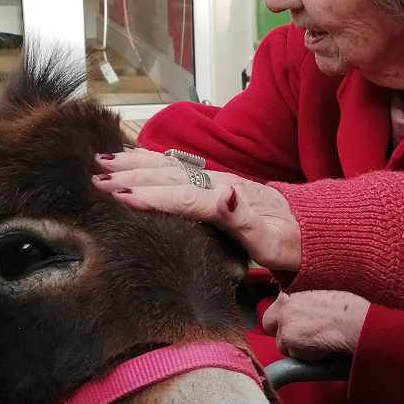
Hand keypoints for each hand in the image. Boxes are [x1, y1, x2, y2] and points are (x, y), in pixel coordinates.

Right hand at [93, 149, 300, 274]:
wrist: (308, 228)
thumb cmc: (288, 244)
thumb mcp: (271, 242)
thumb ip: (245, 220)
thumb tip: (224, 193)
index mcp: (228, 201)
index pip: (184, 197)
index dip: (152, 196)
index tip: (121, 196)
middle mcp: (217, 184)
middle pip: (168, 175)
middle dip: (130, 176)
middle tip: (95, 179)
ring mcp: (213, 180)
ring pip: (167, 166)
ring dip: (133, 164)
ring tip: (100, 163)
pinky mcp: (210, 182)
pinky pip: (173, 167)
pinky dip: (147, 161)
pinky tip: (128, 159)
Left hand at [262, 289, 369, 359]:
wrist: (354, 320)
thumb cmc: (348, 308)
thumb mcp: (323, 296)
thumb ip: (307, 303)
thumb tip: (305, 315)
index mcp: (292, 291)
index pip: (276, 308)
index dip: (286, 319)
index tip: (297, 325)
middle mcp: (283, 304)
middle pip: (268, 324)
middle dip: (281, 333)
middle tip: (300, 338)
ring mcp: (283, 322)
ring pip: (282, 344)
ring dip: (297, 348)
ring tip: (318, 342)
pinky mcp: (287, 338)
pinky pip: (293, 355)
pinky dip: (306, 356)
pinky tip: (321, 347)